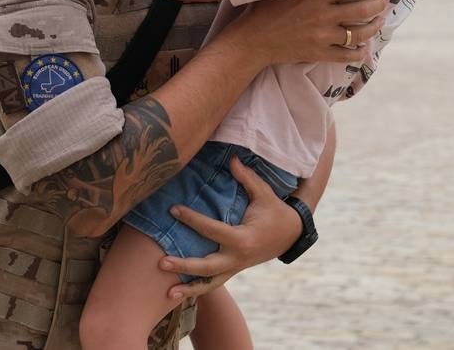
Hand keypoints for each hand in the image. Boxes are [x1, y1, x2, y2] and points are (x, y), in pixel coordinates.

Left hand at [157, 156, 302, 299]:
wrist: (292, 235)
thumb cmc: (275, 211)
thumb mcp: (264, 193)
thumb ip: (246, 177)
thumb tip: (232, 159)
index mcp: (243, 239)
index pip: (212, 230)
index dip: (191, 219)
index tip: (173, 210)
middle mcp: (238, 258)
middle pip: (207, 267)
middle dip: (184, 265)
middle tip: (160, 262)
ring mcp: (236, 268)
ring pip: (210, 283)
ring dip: (189, 289)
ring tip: (168, 294)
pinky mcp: (234, 271)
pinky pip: (214, 283)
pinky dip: (198, 290)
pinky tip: (179, 292)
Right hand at [216, 0, 389, 68]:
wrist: (252, 40)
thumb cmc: (265, 9)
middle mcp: (322, 15)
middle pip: (362, 9)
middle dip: (380, 3)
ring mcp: (322, 36)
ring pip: (359, 32)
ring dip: (374, 26)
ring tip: (380, 20)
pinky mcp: (318, 53)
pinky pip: (347, 55)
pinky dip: (359, 53)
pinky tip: (364, 49)